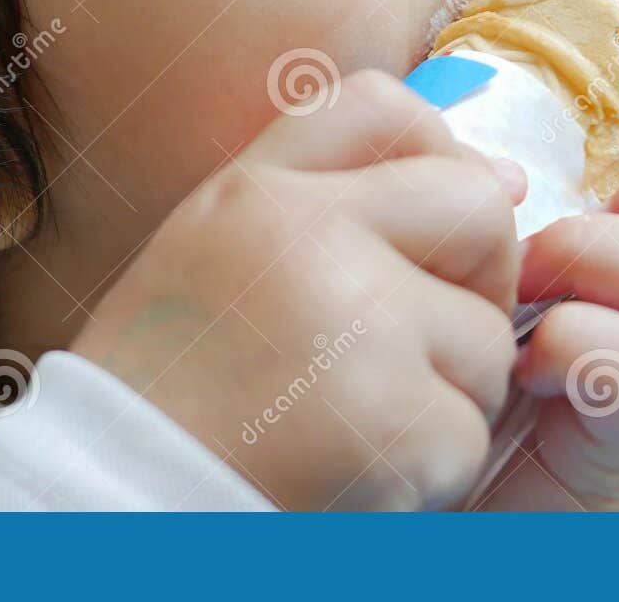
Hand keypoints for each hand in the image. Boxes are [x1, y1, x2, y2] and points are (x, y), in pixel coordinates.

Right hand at [69, 70, 524, 509]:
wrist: (110, 511)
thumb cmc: (172, 391)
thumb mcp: (216, 252)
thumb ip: (343, 192)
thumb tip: (508, 179)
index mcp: (258, 192)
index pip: (386, 107)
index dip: (431, 160)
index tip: (415, 236)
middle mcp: (310, 237)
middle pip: (479, 210)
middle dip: (477, 283)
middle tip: (412, 346)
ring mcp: (358, 326)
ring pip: (486, 339)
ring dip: (446, 395)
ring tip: (351, 425)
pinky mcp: (393, 422)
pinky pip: (468, 432)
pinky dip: (428, 473)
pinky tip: (352, 479)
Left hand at [476, 166, 618, 510]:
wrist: (415, 507)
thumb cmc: (445, 377)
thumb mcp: (479, 278)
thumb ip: (498, 214)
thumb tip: (507, 172)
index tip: (565, 214)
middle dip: (609, 227)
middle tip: (525, 263)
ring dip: (587, 266)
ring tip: (517, 312)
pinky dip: (572, 343)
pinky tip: (520, 373)